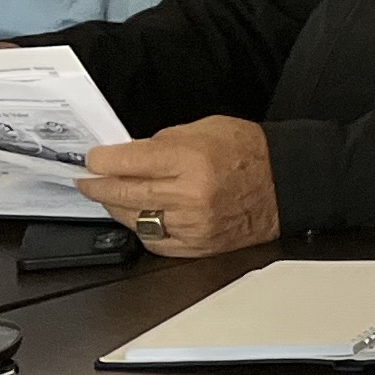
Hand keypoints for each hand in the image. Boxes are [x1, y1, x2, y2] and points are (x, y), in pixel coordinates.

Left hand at [75, 117, 279, 255]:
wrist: (287, 182)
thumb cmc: (250, 152)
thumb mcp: (204, 129)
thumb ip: (162, 142)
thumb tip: (127, 155)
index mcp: (191, 159)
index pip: (127, 162)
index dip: (101, 161)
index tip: (91, 159)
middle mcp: (190, 194)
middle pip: (124, 194)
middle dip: (97, 186)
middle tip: (86, 180)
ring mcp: (194, 224)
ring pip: (135, 221)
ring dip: (117, 208)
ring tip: (112, 196)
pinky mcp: (199, 245)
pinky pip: (155, 242)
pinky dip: (142, 229)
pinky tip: (141, 216)